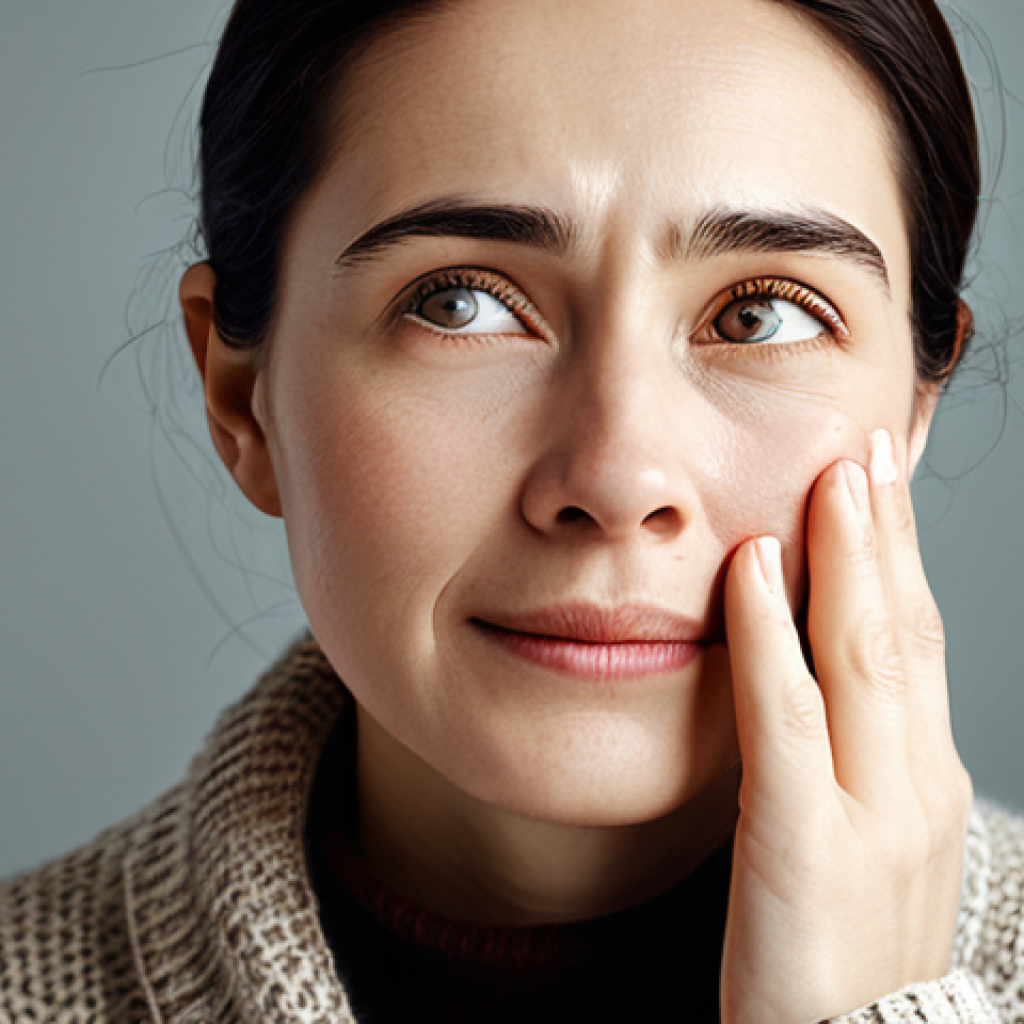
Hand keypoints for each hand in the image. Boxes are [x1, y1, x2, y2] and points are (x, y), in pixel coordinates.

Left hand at [719, 429, 972, 1023]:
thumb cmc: (843, 956)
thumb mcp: (867, 847)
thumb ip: (849, 763)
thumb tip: (816, 683)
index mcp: (924, 783)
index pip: (914, 643)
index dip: (900, 556)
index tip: (879, 482)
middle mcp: (915, 786)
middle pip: (899, 630)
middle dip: (885, 532)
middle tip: (866, 448)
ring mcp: (870, 817)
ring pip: (862, 656)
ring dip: (848, 555)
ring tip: (834, 474)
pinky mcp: (806, 850)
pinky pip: (784, 720)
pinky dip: (768, 636)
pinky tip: (748, 569)